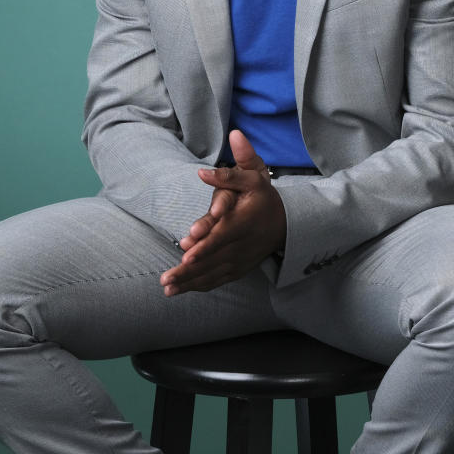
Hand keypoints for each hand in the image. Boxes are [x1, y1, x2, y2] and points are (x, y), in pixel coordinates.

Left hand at [161, 130, 286, 294]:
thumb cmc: (264, 197)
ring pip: (213, 274)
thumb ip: (232, 169)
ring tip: (167, 289)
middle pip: (213, 260)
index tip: (187, 255)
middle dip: (189, 271)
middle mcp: (242, 245)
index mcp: (244, 222)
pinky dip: (199, 285)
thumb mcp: (254, 177)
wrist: (286, 223)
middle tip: (166, 279)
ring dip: (189, 283)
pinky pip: (218, 279)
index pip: (222, 236)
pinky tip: (181, 290)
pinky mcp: (239, 268)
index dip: (205, 246)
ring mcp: (241, 260)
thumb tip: (211, 162)